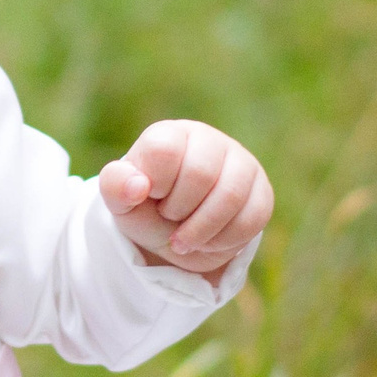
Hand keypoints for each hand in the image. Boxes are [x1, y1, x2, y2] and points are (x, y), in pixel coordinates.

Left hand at [97, 120, 272, 280]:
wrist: (176, 234)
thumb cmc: (146, 209)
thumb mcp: (121, 201)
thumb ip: (116, 186)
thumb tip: (137, 186)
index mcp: (171, 135)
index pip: (164, 150)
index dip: (155, 184)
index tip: (149, 196)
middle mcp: (209, 141)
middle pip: (200, 173)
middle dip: (178, 210)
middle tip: (168, 218)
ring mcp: (241, 163)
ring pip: (230, 195)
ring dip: (201, 230)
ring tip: (183, 239)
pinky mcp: (261, 192)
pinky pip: (253, 217)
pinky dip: (224, 240)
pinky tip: (208, 241)